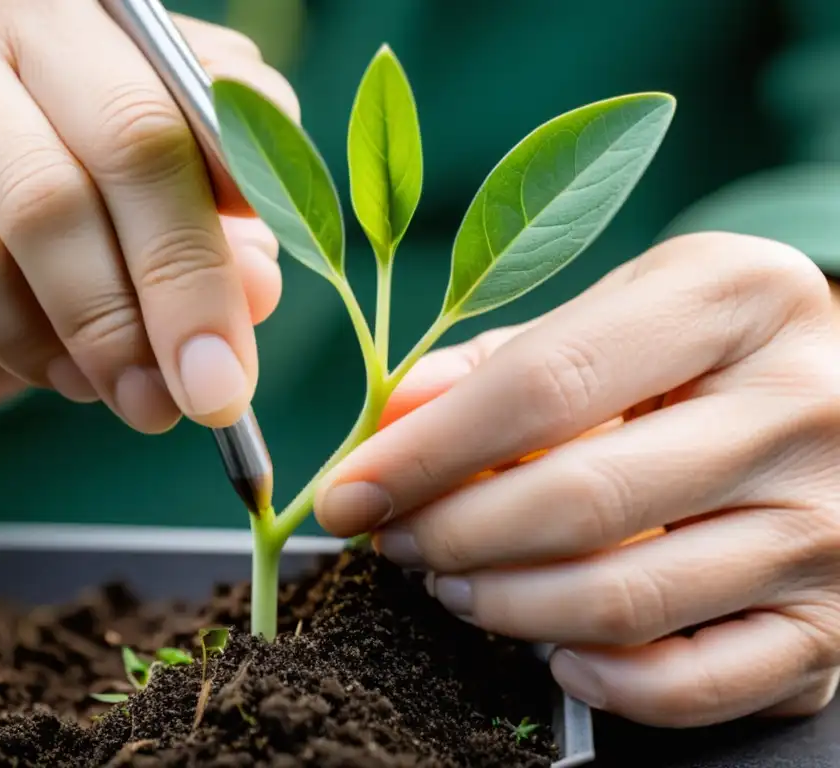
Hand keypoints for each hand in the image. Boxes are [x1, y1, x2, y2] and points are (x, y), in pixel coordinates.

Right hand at [0, 2, 298, 430]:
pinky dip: (29, 341)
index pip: (196, 88)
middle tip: (217, 389)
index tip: (265, 297)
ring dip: (111, 331)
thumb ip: (212, 238)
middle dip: (187, 284)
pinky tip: (62, 377)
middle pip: (130, 141)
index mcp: (89, 14)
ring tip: (144, 399)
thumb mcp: (146, 228)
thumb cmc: (44, 243)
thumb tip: (259, 289)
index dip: (248, 193)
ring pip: (44, 210)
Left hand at [315, 233, 839, 726]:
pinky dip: (599, 682)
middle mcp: (799, 408)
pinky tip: (554, 649)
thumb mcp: (619, 313)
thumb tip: (392, 422)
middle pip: (575, 501)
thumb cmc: (705, 352)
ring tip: (452, 584)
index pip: (541, 386)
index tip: (351, 490)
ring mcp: (826, 526)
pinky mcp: (829, 625)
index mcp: (735, 298)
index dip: (424, 451)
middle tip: (395, 540)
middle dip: (449, 535)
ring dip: (501, 606)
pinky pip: (690, 684)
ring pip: (619, 601)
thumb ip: (505, 363)